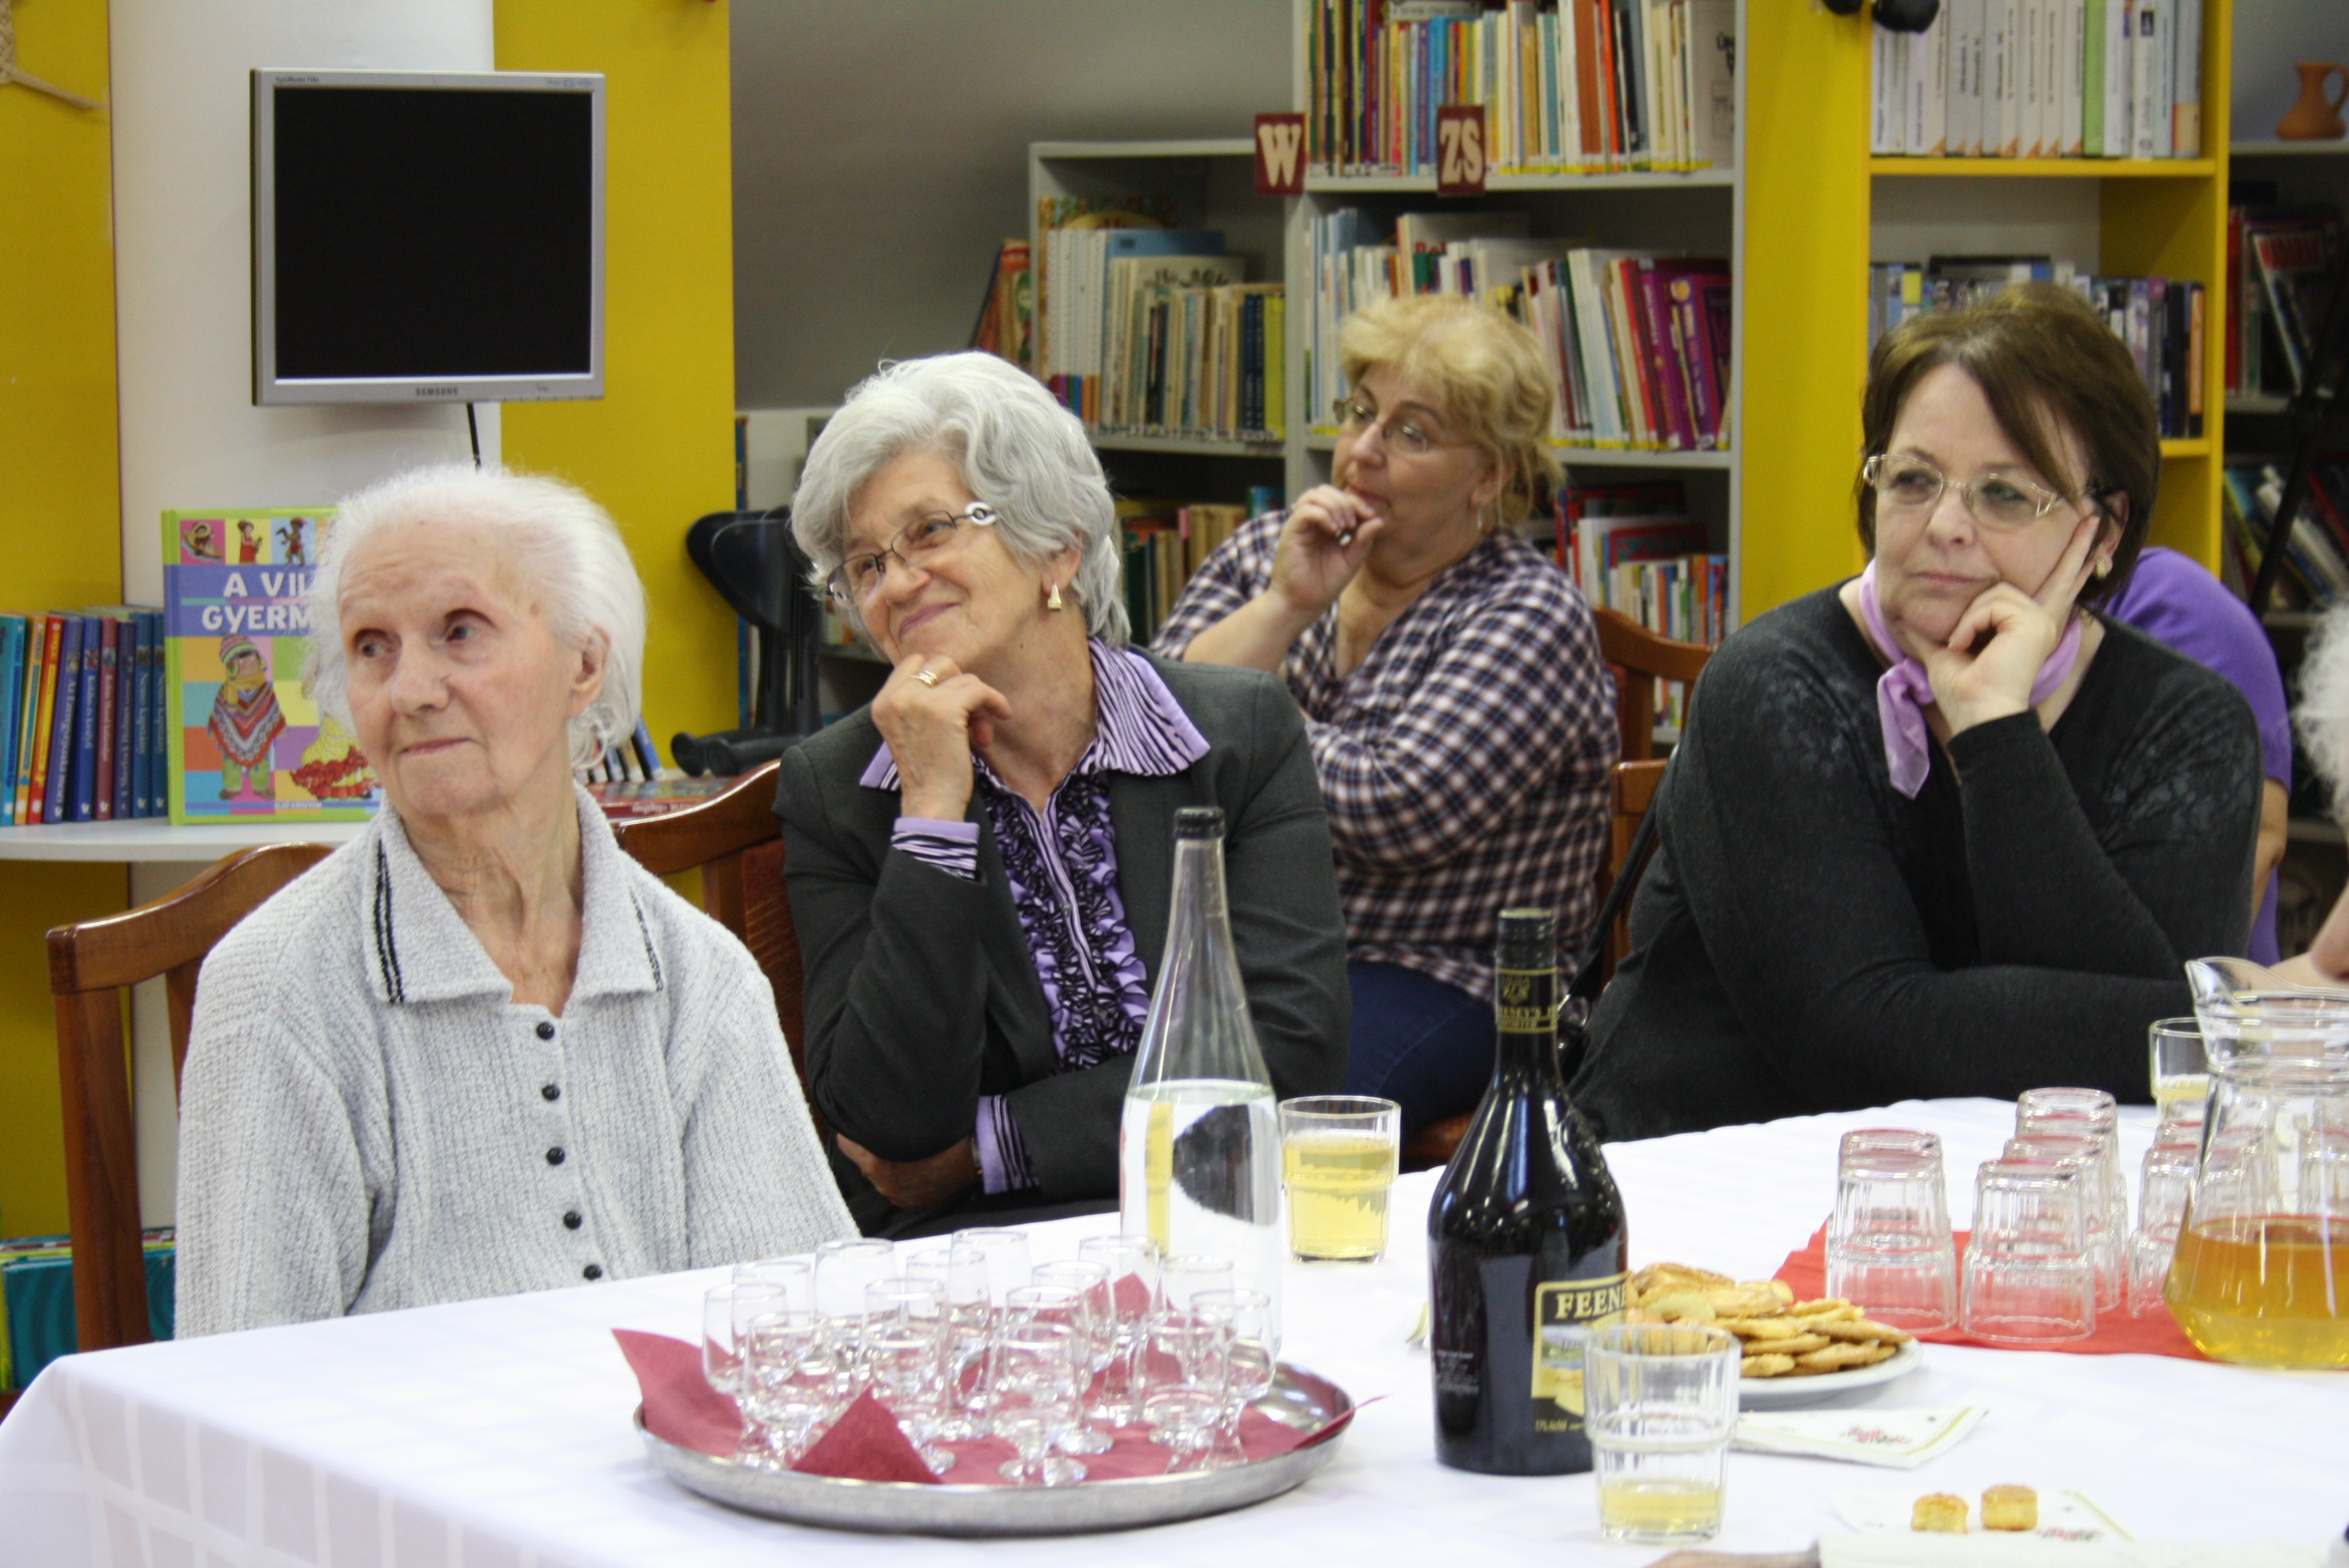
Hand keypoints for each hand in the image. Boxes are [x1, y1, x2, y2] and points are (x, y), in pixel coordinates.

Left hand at [836, 1133, 979, 1208]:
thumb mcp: (908, 1120)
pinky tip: (914, 1167)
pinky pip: (898, 1188)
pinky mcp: (913, 1204)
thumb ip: (882, 1122)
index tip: (857, 1122)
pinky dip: (901, 1178)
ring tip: (904, 1150)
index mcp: (876, 1163)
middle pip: (863, 1162)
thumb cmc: (943, 1132)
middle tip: (886, 1133)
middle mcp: (884, 1184)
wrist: (976, 1152)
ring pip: (881, 1176)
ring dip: (887, 1164)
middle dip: (870, 1149)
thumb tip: (866, 1114)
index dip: (851, 1131)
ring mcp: (899, 1197)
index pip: (846, 1145)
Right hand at [869, 655, 1012, 820]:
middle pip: (941, 663)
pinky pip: (979, 689)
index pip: (915, 662)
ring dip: (979, 703)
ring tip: (979, 733)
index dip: (941, 679)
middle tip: (969, 718)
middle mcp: (896, 697)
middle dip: (961, 687)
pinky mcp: (945, 710)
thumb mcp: (912, 729)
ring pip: (964, 678)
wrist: (930, 803)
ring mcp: (919, 701)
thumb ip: (921, 702)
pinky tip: (1001, 716)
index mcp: (883, 702)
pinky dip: (994, 701)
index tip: (954, 704)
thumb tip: (959, 678)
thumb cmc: (928, 772)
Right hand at [1266, 485, 1385, 620]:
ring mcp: (1300, 526)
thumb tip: (1378, 520)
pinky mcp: (1290, 532)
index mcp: (1326, 526)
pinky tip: (1333, 530)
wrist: (1302, 604)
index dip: (1357, 502)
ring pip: (1314, 494)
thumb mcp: (1351, 561)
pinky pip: (1305, 510)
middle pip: (1325, 490)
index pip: (1339, 498)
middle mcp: (1311, 523)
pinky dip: (1323, 515)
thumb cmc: (1324, 585)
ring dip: (1334, 506)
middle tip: (1353, 524)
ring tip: (1343, 527)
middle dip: (1345, 501)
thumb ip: (1363, 540)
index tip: (1369, 517)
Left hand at [1898, 511, 2099, 735]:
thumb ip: (1930, 634)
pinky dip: (1969, 623)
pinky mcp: (2034, 621)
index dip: (2072, 566)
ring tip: (1963, 646)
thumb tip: (1905, 621)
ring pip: (1994, 591)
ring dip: (1968, 619)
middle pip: (2058, 576)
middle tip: (2095, 516)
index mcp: (2026, 628)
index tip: (2091, 541)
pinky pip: (1990, 602)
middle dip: (2076, 547)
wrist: (1977, 715)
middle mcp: (2041, 621)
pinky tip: (1967, 645)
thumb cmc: (1964, 693)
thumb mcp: (1945, 655)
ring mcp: (2041, 620)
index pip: (2052, 590)